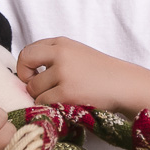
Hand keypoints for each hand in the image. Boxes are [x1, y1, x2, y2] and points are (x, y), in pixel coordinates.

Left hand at [17, 37, 149, 132]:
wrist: (124, 84)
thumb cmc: (101, 73)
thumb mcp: (78, 54)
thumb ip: (55, 57)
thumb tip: (26, 73)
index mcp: (62, 43)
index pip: (29, 50)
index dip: (25, 65)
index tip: (33, 75)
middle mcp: (61, 53)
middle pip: (25, 63)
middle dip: (25, 78)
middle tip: (37, 88)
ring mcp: (63, 73)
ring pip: (33, 88)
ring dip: (41, 96)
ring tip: (59, 98)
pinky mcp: (67, 92)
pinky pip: (43, 102)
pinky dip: (50, 106)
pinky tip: (64, 104)